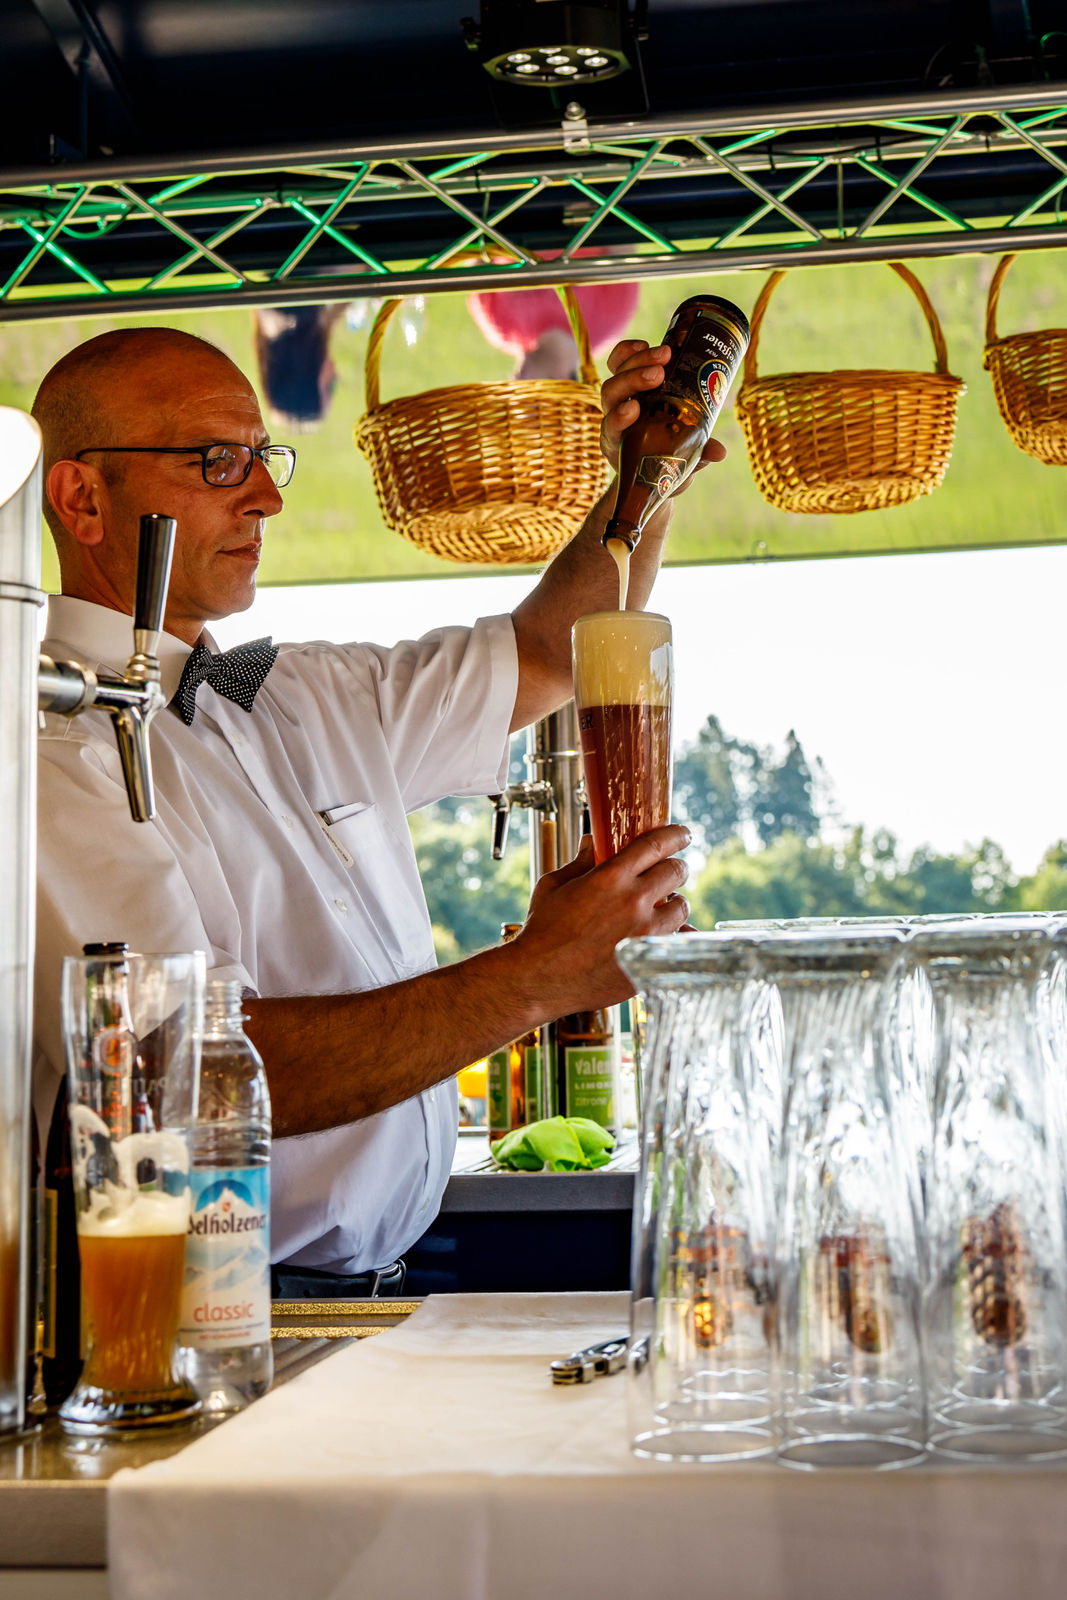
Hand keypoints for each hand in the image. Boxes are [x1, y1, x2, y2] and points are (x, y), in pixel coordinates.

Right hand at [513, 825, 690, 1012]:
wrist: (538, 979)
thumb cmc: (541, 932)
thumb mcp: (554, 886)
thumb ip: (580, 861)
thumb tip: (591, 843)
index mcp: (611, 878)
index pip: (656, 844)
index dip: (675, 835)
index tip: (682, 835)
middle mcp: (634, 902)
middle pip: (676, 872)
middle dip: (677, 868)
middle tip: (672, 871)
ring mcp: (645, 934)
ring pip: (682, 908)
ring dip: (676, 903)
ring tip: (664, 907)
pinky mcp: (649, 961)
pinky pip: (678, 942)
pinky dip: (674, 936)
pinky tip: (665, 935)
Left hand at [599, 337, 727, 479]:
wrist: (656, 459)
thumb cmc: (666, 466)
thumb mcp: (683, 465)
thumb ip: (699, 457)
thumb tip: (720, 451)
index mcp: (621, 444)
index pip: (610, 428)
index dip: (618, 418)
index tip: (635, 410)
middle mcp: (615, 420)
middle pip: (611, 394)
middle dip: (633, 380)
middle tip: (660, 372)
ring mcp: (620, 399)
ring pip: (616, 375)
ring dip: (638, 361)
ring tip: (666, 353)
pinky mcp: (627, 382)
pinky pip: (618, 363)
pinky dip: (628, 351)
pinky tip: (645, 344)